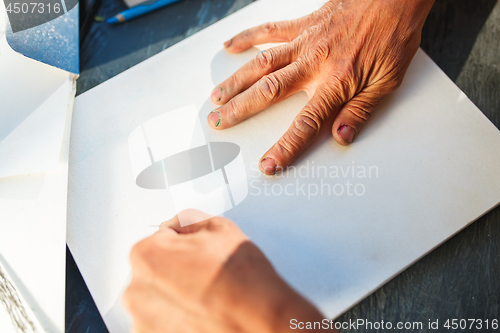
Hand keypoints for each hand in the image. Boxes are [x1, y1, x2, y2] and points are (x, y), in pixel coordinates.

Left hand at [123, 213, 334, 332]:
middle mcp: (136, 291)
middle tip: (206, 278)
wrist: (259, 318)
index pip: (161, 240)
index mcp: (146, 256)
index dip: (185, 246)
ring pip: (159, 301)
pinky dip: (178, 321)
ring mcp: (143, 321)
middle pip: (156, 272)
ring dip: (176, 300)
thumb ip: (187, 220)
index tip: (200, 257)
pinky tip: (201, 316)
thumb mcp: (218, 227)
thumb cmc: (242, 280)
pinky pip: (163, 323)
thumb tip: (177, 225)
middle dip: (176, 273)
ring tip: (206, 300)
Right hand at [208, 0, 434, 174]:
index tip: (268, 164)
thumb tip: (341, 137)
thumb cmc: (393, 37)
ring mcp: (305, 42)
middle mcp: (314, 63)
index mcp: (336, 83)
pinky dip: (248, 38)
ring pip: (261, 64)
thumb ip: (361, 111)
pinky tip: (230, 47)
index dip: (285, 147)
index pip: (305, 124)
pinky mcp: (303, 25)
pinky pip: (271, 31)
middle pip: (269, 92)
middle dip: (240, 110)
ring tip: (216, 96)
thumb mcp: (387, 82)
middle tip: (217, 123)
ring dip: (235, 81)